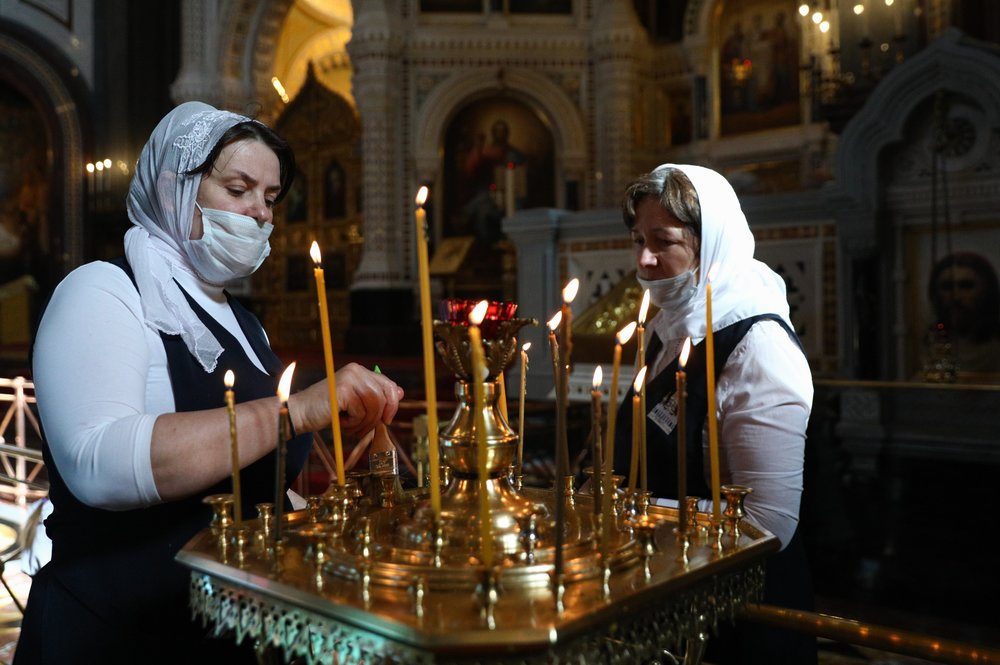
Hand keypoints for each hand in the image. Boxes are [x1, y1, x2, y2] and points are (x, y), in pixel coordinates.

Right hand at [289, 363, 403, 435]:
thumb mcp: (356, 403)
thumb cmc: (328, 412)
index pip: (389, 385)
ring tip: (350, 426)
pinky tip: (341, 421)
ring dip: (364, 423)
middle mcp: (356, 371)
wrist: (300, 414)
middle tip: (364, 429)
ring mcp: (350, 378)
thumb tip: (400, 392)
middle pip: (385, 396)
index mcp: (360, 372)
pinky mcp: (343, 390)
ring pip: (375, 405)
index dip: (392, 405)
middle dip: (378, 418)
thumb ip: (375, 397)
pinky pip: (361, 412)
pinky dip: (353, 423)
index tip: (386, 420)